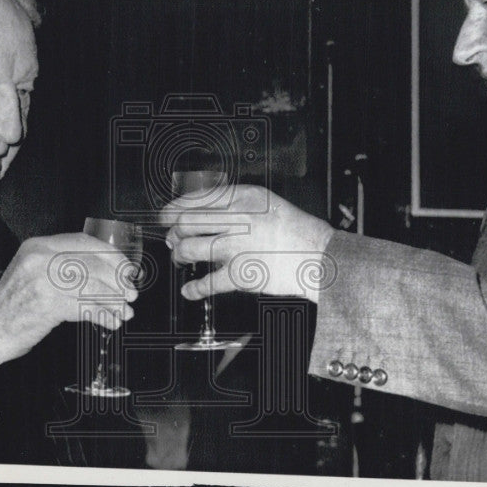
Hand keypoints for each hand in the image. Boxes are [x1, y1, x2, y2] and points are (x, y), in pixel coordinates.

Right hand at [0, 233, 137, 377]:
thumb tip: (106, 272)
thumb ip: (63, 267)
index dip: (111, 256)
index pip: (85, 242)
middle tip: (131, 292)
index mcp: (38, 246)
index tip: (127, 269)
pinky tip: (110, 321)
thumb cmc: (10, 308)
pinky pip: (85, 305)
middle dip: (117, 279)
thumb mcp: (33, 275)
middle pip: (92, 262)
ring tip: (124, 311)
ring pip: (92, 284)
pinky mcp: (46, 303)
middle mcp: (39, 257)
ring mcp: (41, 279)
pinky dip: (103, 314)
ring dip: (114, 300)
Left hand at [160, 185, 335, 303]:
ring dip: (178, 254)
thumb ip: (236, 203)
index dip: (176, 207)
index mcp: (243, 198)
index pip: (197, 198)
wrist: (318, 255)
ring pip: (189, 248)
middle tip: (172, 238)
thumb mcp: (266, 202)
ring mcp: (237, 247)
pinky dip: (193, 288)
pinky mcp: (241, 275)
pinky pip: (207, 282)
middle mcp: (237, 219)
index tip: (168, 214)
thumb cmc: (295, 230)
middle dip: (173, 231)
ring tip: (180, 258)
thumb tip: (202, 211)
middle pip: (187, 222)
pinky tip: (189, 289)